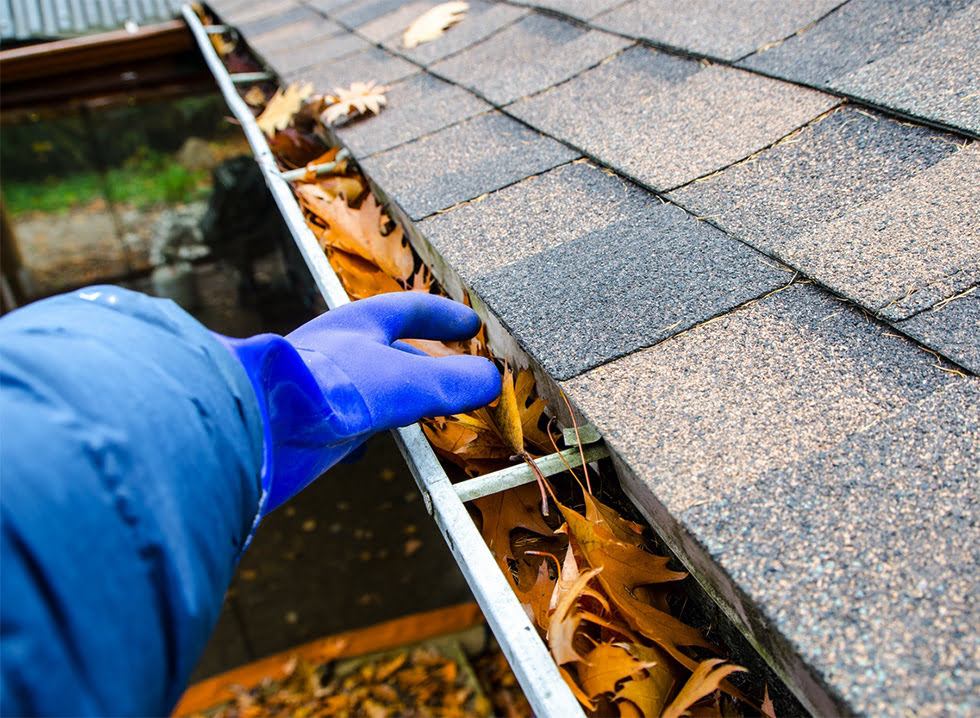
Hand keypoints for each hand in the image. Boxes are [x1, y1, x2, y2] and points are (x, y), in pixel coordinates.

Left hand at [215, 293, 500, 513]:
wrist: (256, 427)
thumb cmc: (327, 388)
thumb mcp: (405, 382)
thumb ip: (451, 381)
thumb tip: (492, 380)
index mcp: (359, 324)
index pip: (410, 309)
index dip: (444, 316)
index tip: (471, 324)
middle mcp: (338, 351)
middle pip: (391, 349)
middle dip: (425, 361)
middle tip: (456, 374)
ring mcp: (321, 387)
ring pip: (369, 388)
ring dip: (398, 398)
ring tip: (423, 413)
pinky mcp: (307, 424)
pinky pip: (344, 422)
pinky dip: (364, 432)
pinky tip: (365, 449)